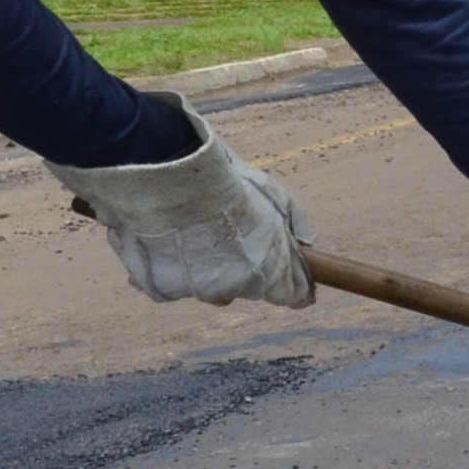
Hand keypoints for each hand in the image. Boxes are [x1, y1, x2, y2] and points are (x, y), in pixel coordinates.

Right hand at [47, 94, 313, 306]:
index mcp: (265, 270)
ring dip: (205, 265)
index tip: (290, 271)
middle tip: (228, 231)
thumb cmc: (220, 178)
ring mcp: (194, 290)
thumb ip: (295, 222)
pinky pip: (171, 282)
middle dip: (244, 268)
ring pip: (208, 286)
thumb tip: (308, 243)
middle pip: (246, 289)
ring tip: (194, 229)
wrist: (160, 172)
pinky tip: (166, 238)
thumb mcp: (272, 193)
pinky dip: (170, 265)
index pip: (292, 295)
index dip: (293, 282)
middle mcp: (232, 288)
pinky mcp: (160, 286)